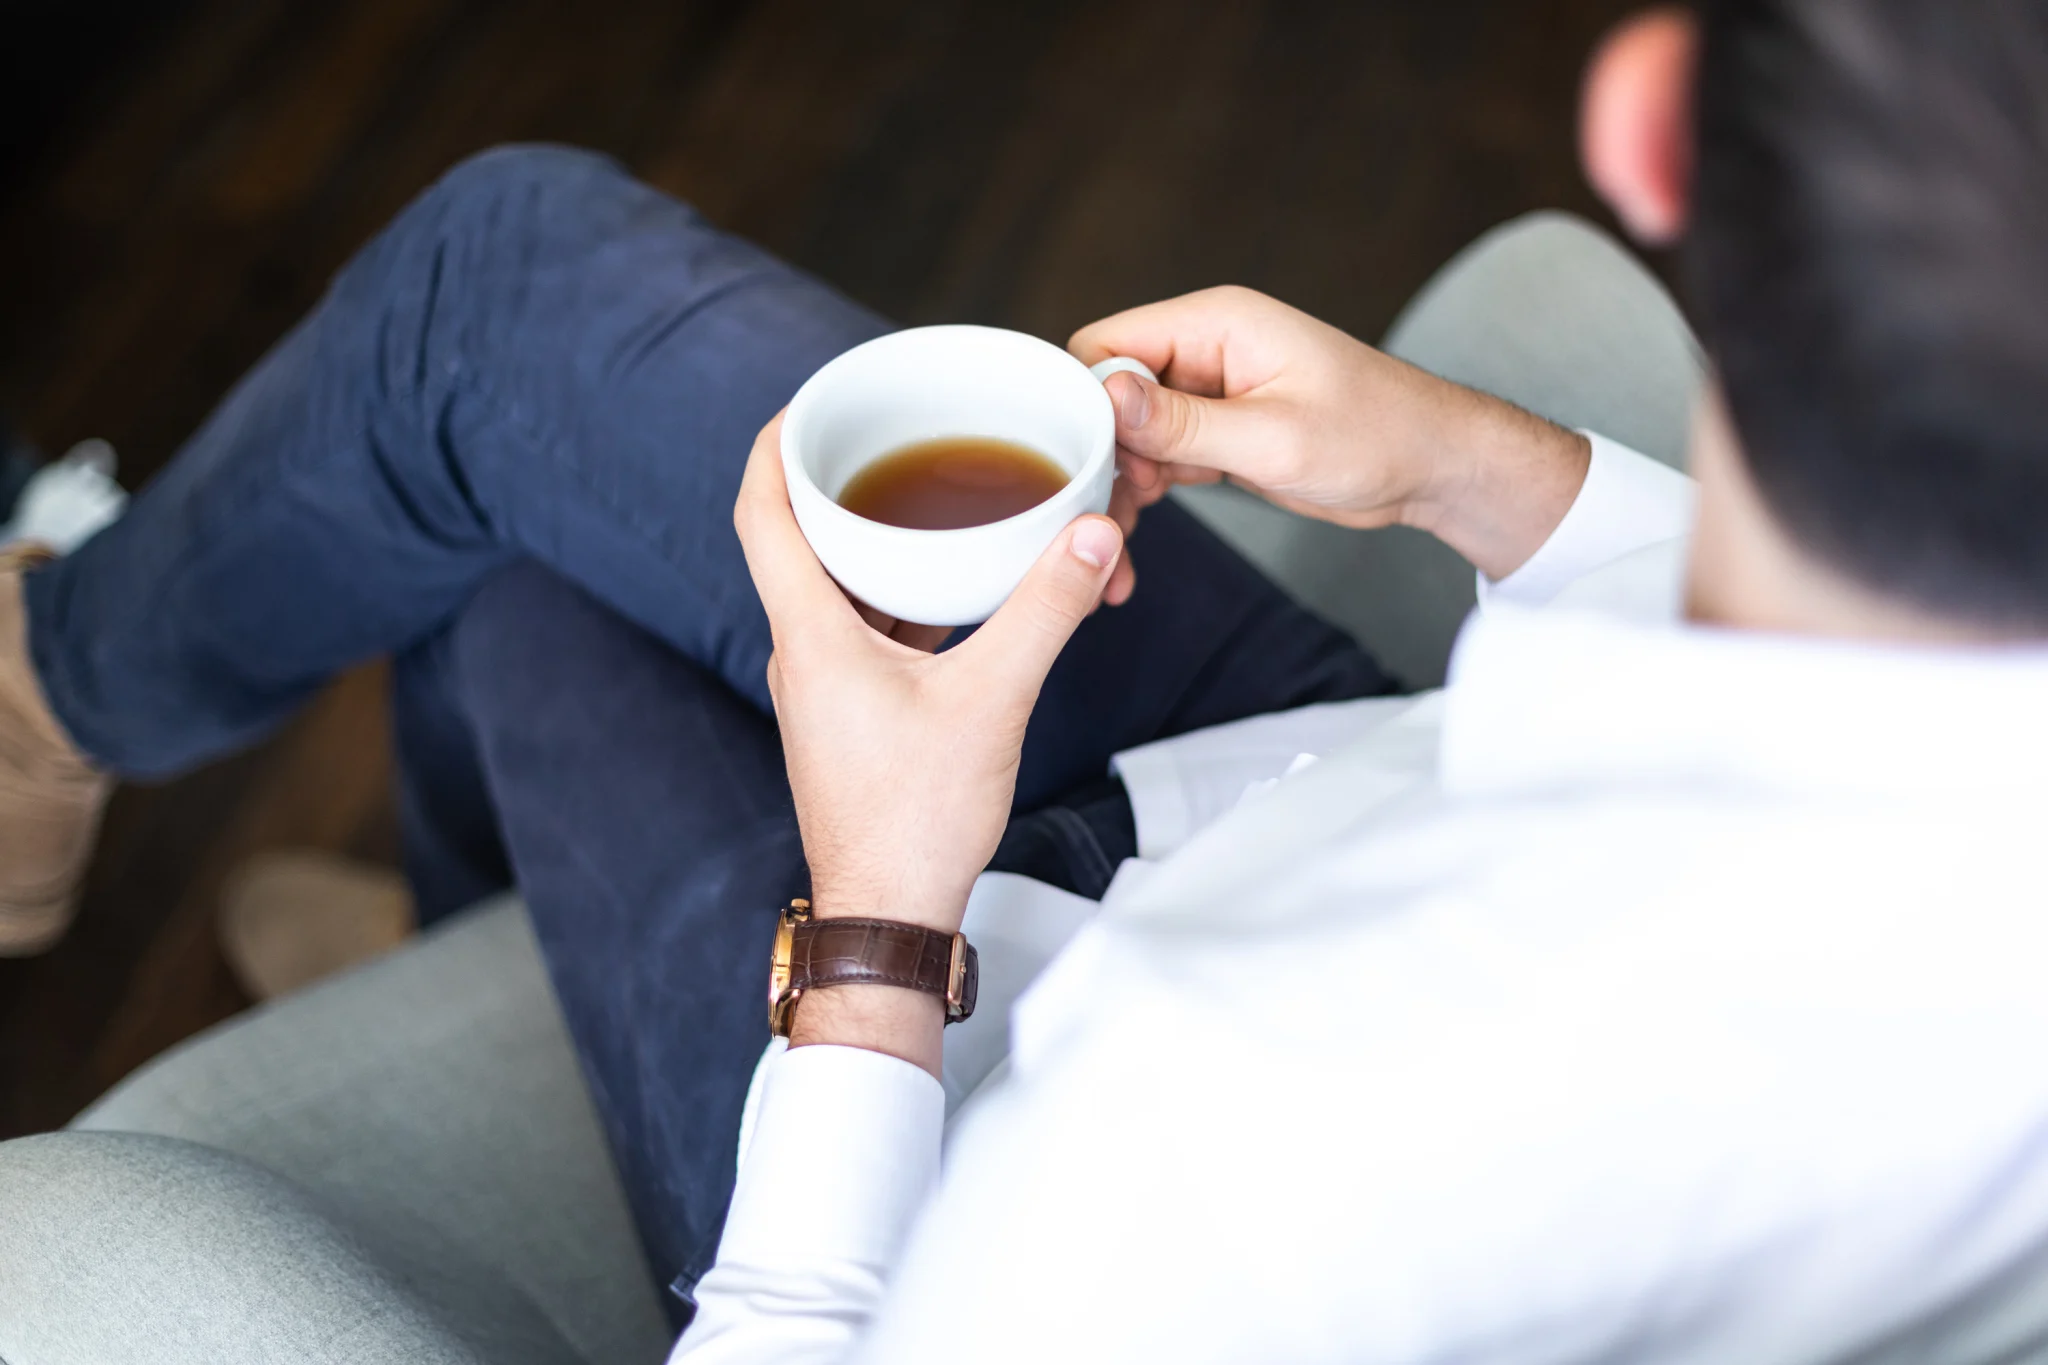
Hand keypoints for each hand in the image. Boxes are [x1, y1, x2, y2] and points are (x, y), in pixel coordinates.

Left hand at [735, 412, 1122, 933]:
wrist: (891, 913)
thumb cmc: (918, 820)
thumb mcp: (993, 701)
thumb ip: (1045, 609)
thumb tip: (1092, 531)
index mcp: (810, 634)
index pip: (761, 511)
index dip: (775, 442)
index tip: (812, 397)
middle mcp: (802, 652)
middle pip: (798, 538)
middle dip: (843, 479)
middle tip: (893, 432)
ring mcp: (822, 686)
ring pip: (838, 586)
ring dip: (878, 539)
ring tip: (936, 496)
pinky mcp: (851, 713)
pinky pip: (866, 629)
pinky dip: (902, 595)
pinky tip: (959, 589)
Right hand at [1069, 286, 1590, 580]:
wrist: (1434, 468)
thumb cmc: (1377, 437)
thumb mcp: (1274, 437)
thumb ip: (1184, 421)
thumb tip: (1106, 396)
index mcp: (1215, 323)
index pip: (1105, 346)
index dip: (1085, 405)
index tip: (1089, 465)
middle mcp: (1204, 349)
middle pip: (1108, 393)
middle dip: (1101, 456)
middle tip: (1110, 518)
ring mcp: (1209, 391)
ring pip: (1127, 432)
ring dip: (1119, 485)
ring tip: (1121, 544)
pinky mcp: (1217, 430)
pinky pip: (1158, 455)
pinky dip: (1145, 494)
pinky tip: (1137, 539)